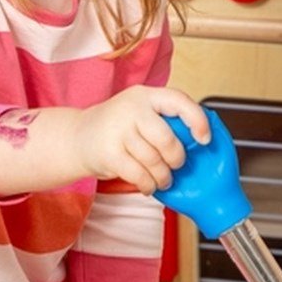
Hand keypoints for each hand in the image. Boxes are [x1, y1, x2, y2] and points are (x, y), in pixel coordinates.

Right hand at [72, 86, 210, 193]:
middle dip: (176, 158)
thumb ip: (164, 120)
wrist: (77, 137)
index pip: (178, 101)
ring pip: (153, 161)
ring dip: (163, 176)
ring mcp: (117, 130)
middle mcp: (131, 109)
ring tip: (162, 179)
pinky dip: (148, 185)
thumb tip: (197, 142)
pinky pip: (139, 175)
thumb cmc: (118, 128)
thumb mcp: (140, 113)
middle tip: (176, 165)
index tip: (204, 139)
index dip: (197, 120)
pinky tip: (148, 185)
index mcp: (146, 96)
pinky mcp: (109, 153)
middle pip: (166, 139)